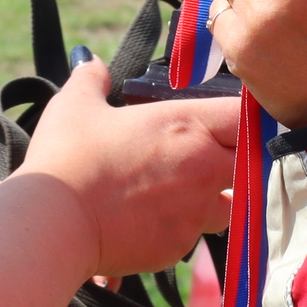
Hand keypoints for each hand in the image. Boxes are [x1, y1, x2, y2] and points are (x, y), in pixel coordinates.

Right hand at [20, 57, 236, 277]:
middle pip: (251, 164)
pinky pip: (194, 236)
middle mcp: (203, 166)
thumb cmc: (68, 157)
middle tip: (205, 159)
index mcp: (186, 124)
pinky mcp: (179, 245)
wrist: (54, 223)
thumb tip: (89, 61)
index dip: (245, 119)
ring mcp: (195, 210)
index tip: (232, 124)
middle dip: (236, 162)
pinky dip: (180, 229)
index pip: (245, 117)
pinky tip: (150, 222)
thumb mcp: (75, 105)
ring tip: (176, 194)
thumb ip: (91, 79)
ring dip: (214, 199)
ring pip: (229, 205)